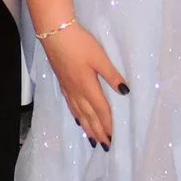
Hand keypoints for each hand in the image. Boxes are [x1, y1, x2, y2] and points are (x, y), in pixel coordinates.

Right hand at [42, 23, 127, 148]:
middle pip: (89, 117)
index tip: (113, 138)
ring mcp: (68, 88)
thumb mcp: (100, 57)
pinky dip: (76, 116)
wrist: (54, 33)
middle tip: (105, 146)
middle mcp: (77, 92)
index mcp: (88, 87)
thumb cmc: (79, 43)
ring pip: (79, 113)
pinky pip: (71, 106)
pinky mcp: (62, 83)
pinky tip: (77, 119)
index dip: (108, 125)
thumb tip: (125, 92)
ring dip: (87, 127)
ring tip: (93, 139)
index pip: (101, 110)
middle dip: (98, 132)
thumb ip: (112, 75)